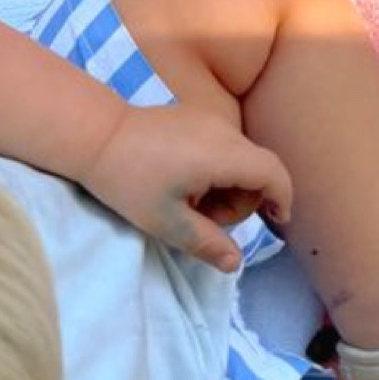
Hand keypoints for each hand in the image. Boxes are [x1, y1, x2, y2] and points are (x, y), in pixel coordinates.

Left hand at [78, 101, 293, 271]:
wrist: (96, 136)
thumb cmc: (129, 181)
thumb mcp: (165, 222)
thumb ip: (206, 243)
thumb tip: (235, 263)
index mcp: (223, 155)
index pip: (273, 174)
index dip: (282, 199)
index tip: (275, 222)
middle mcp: (225, 130)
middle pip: (259, 169)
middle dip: (242, 201)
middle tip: (204, 219)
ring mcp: (212, 120)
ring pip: (242, 159)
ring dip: (228, 186)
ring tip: (190, 201)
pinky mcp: (198, 116)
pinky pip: (225, 146)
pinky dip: (217, 169)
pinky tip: (185, 180)